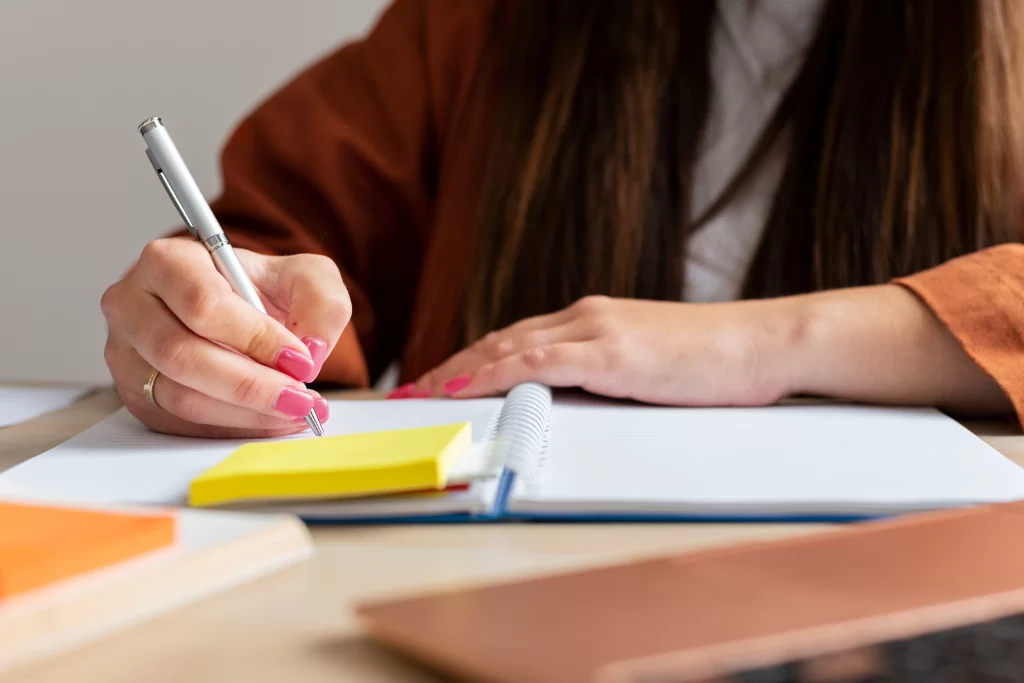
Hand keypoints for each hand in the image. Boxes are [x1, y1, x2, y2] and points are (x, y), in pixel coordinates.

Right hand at [102, 237, 350, 437]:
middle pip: (182, 355)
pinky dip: (231, 427)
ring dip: (244, 413)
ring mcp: (126, 353)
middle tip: (299, 398)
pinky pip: (179, 423)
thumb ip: (321, 303)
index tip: (300, 360)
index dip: (255, 338)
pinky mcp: (135, 393)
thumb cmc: (262, 289)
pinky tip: (270, 421)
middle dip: (250, 385)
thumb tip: (311, 351)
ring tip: (293, 412)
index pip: (203, 305)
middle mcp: (133, 305)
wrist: (239, 310)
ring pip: (180, 396)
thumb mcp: (305, 277)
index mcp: (169, 262)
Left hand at [404, 295, 799, 404]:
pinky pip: (538, 362)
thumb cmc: (713, 361)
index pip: (517, 339)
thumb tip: (570, 401)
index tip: (439, 381)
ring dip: (459, 372)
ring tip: (420, 394)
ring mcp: (596, 331)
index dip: (472, 360)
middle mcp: (585, 317)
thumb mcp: (647, 367)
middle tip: (411, 391)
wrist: (761, 342)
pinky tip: (466, 386)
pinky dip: (495, 373)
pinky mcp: (611, 352)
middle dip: (451, 367)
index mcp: (592, 320)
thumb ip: (606, 375)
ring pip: (508, 347)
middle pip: (500, 340)